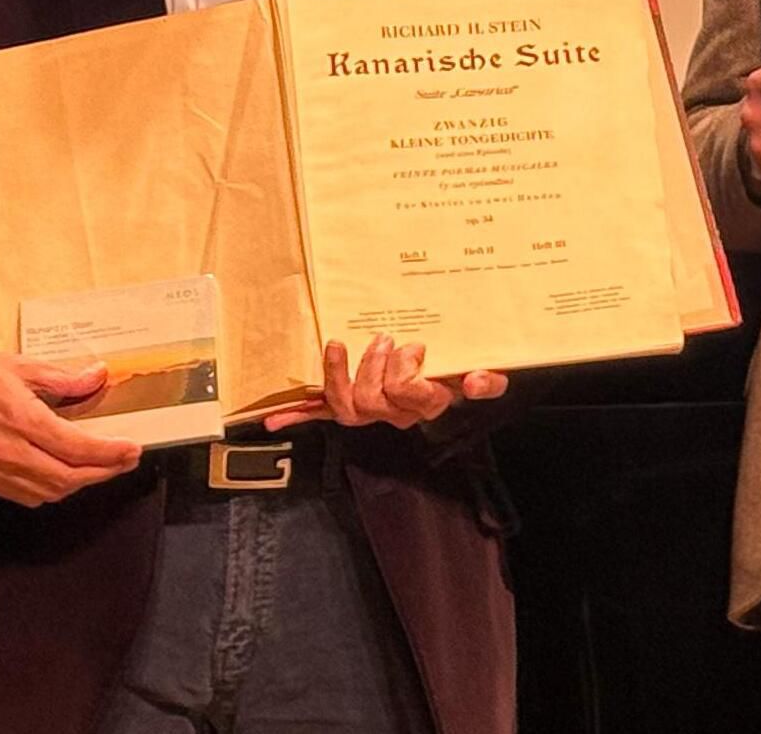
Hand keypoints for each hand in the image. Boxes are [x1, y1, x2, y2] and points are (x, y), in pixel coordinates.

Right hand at [0, 345, 142, 507]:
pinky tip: (66, 476)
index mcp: (21, 419)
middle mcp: (10, 452)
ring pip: (51, 491)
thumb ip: (63, 377)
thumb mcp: (21, 365)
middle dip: (103, 472)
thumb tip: (97, 376)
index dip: (109, 452)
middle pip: (68, 477)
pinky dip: (54, 490)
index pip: (76, 447)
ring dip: (80, 483)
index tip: (131, 449)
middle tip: (124, 459)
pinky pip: (29, 496)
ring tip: (101, 467)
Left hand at [263, 334, 507, 432]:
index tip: (415, 346)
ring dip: (338, 374)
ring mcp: (370, 409)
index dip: (407, 373)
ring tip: (341, 345)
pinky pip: (322, 414)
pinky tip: (272, 420)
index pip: (410, 396)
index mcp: (427, 403)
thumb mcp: (487, 372)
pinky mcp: (350, 402)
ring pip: (346, 407)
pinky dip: (296, 416)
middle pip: (373, 402)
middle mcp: (396, 413)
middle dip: (373, 367)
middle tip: (384, 339)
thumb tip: (475, 381)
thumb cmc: (464, 367)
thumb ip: (488, 380)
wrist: (452, 375)